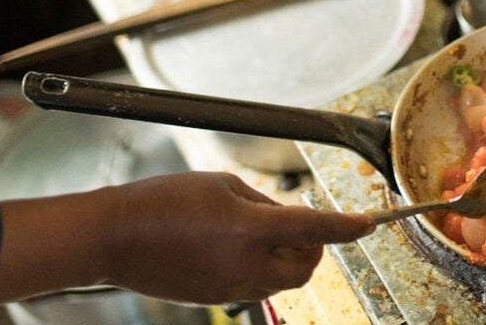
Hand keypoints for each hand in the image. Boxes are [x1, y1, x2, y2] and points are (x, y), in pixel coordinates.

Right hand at [0, 172, 373, 308]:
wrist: (115, 238)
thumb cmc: (165, 200)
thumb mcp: (222, 186)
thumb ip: (262, 203)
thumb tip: (286, 217)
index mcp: (250, 230)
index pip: (315, 228)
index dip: (348, 226)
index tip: (370, 222)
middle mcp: (245, 264)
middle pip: (306, 266)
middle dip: (316, 246)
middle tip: (303, 223)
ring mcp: (230, 286)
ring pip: (283, 281)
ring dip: (289, 258)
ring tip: (265, 231)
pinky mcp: (215, 298)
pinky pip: (255, 286)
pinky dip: (262, 267)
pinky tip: (238, 246)